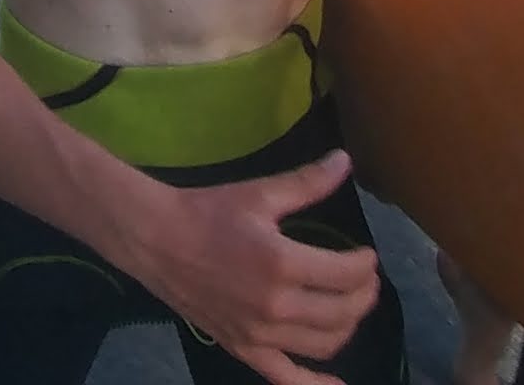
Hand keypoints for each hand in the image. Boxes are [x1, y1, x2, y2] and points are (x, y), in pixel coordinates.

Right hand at [121, 151, 383, 384]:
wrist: (156, 240)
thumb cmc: (207, 212)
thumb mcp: (259, 194)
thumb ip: (307, 183)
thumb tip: (345, 161)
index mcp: (282, 263)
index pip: (345, 274)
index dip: (365, 265)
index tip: (367, 254)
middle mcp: (276, 306)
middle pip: (342, 311)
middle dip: (364, 294)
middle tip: (365, 278)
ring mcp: (259, 334)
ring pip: (324, 343)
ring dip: (348, 325)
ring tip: (350, 306)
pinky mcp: (243, 348)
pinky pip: (286, 377)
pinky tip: (338, 384)